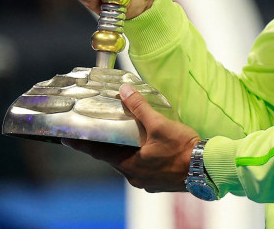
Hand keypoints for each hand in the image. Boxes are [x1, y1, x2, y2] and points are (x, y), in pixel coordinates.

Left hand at [63, 85, 200, 191]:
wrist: (207, 168)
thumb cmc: (182, 149)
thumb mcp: (159, 125)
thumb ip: (139, 107)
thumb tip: (124, 91)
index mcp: (130, 164)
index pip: (99, 153)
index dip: (82, 144)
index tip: (66, 139)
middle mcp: (135, 176)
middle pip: (114, 158)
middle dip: (107, 145)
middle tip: (99, 131)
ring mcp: (147, 182)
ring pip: (129, 163)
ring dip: (126, 150)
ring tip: (126, 136)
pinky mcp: (160, 182)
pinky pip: (144, 168)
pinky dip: (141, 157)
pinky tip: (149, 148)